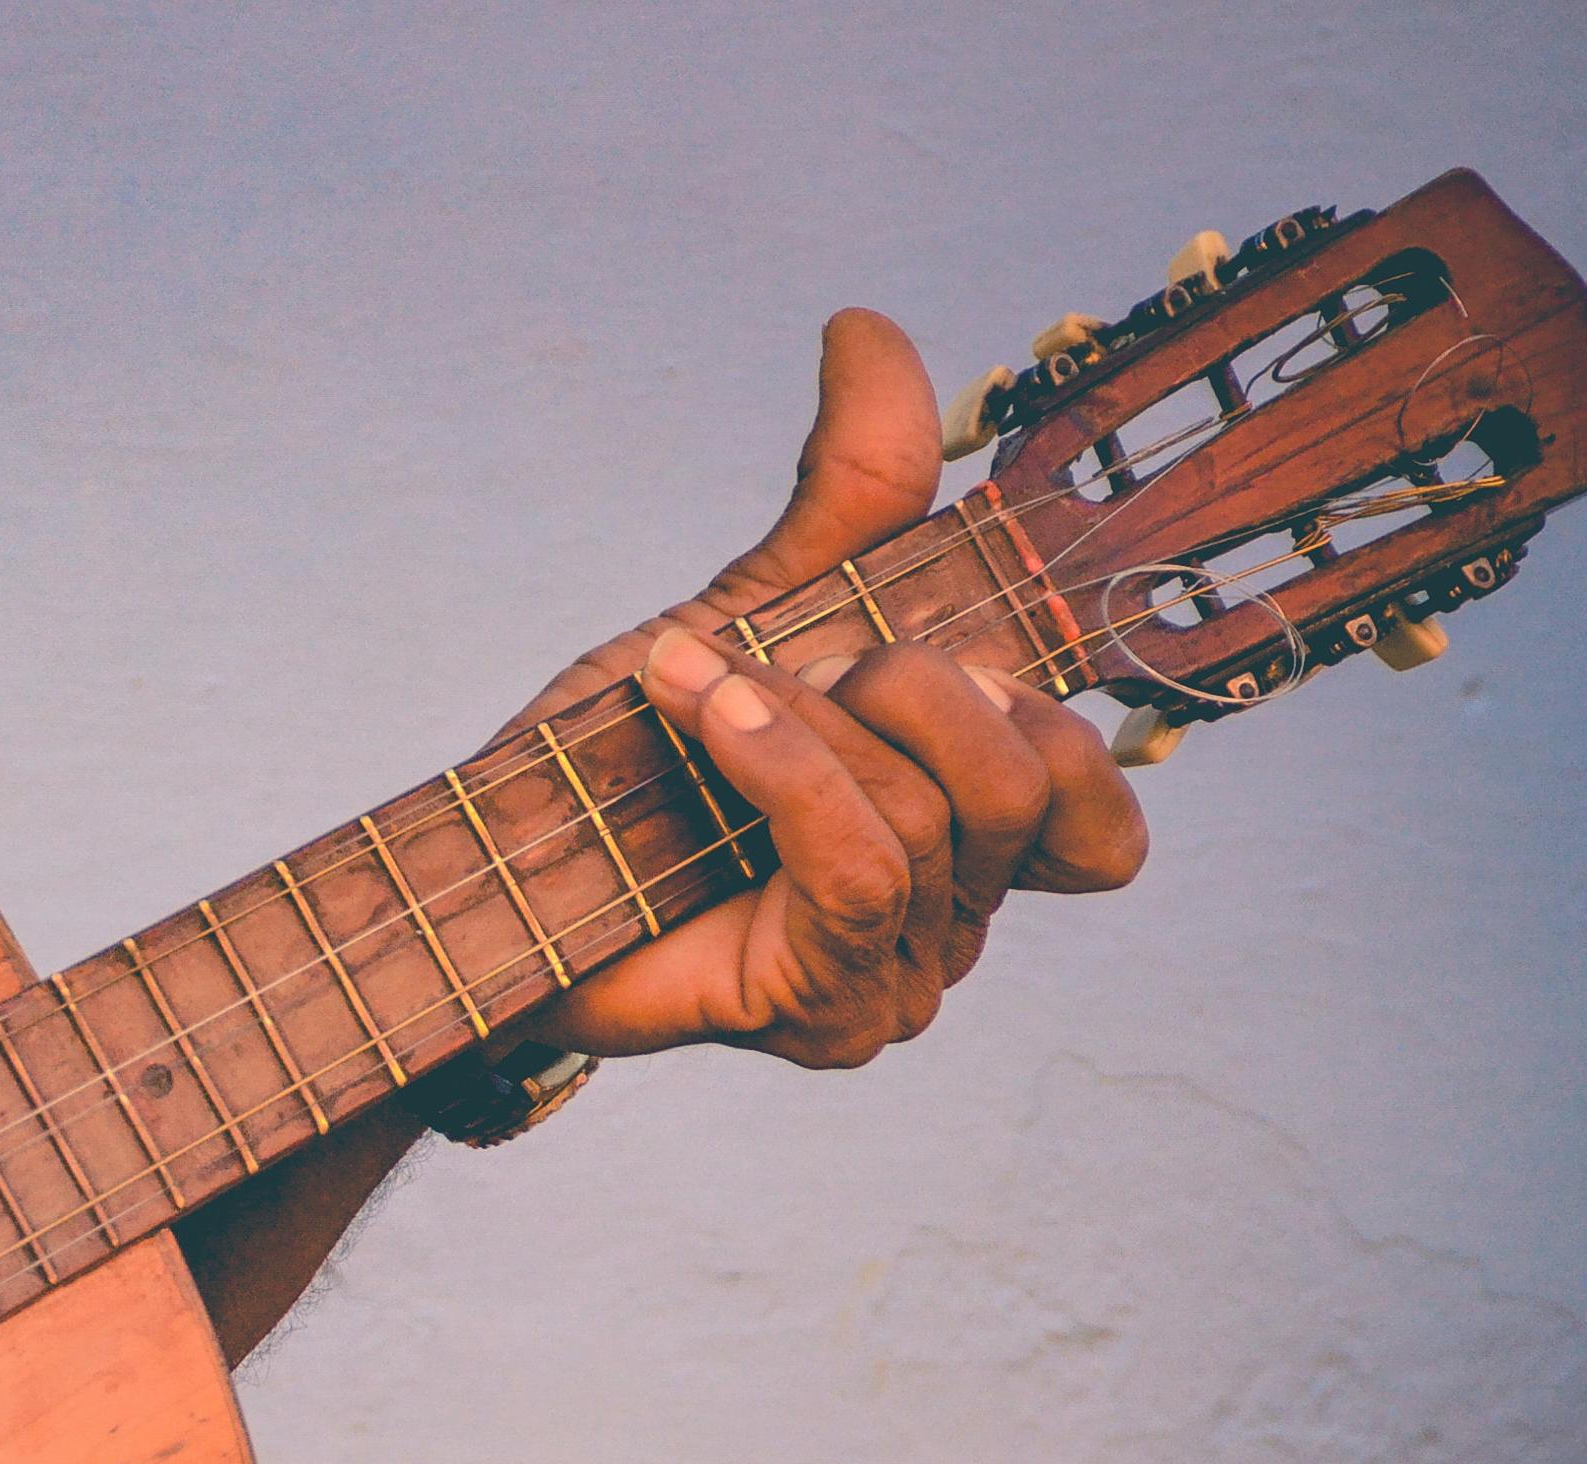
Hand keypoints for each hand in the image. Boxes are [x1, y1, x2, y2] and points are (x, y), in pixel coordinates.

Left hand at [499, 310, 1149, 1064]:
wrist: (486, 878)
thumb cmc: (621, 769)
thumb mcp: (752, 610)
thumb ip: (843, 495)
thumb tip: (868, 329)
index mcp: (959, 839)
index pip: (1101, 811)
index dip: (1058, 709)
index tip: (917, 634)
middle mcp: (950, 919)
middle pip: (1035, 784)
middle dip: (917, 687)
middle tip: (795, 663)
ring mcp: (894, 980)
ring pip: (938, 822)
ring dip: (807, 721)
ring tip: (701, 688)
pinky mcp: (825, 1012)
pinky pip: (860, 871)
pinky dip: (785, 768)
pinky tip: (707, 713)